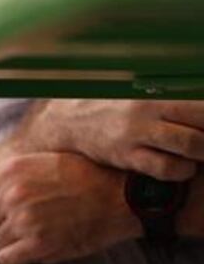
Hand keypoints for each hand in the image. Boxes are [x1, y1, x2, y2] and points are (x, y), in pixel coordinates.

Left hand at [0, 152, 140, 263]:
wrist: (118, 196)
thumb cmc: (83, 178)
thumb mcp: (42, 161)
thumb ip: (8, 172)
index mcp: (10, 171)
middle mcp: (13, 194)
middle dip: (0, 228)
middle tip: (26, 225)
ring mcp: (25, 219)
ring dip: (13, 244)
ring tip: (38, 232)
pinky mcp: (38, 244)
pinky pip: (8, 261)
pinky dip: (18, 260)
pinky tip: (36, 250)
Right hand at [33, 99, 203, 180]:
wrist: (72, 122)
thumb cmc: (116, 109)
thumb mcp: (143, 95)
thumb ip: (173, 100)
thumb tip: (200, 109)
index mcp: (158, 93)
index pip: (201, 104)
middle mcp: (148, 111)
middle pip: (200, 122)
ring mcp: (137, 134)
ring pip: (187, 144)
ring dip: (202, 154)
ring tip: (201, 156)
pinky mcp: (126, 156)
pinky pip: (163, 167)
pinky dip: (181, 171)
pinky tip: (184, 170)